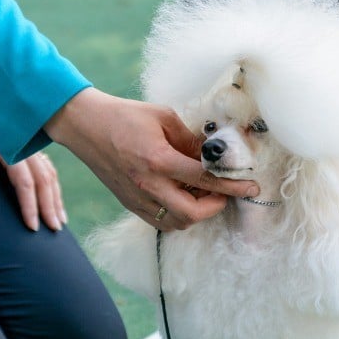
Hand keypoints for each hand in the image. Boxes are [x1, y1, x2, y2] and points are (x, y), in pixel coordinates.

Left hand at [0, 108, 66, 231]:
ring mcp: (31, 147)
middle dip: (50, 207)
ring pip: (50, 175)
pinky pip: (48, 168)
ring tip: (60, 220)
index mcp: (10, 148)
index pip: (25, 182)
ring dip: (56, 198)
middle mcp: (26, 148)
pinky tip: (56, 197)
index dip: (30, 206)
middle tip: (55, 229)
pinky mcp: (30, 147)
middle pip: (44, 181)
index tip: (33, 227)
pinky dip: (54, 185)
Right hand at [44, 88, 260, 229]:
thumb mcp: (164, 117)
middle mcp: (148, 184)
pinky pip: (161, 221)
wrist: (86, 126)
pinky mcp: (130, 204)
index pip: (204, 179)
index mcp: (158, 159)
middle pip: (192, 213)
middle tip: (223, 192)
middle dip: (215, 206)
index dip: (232, 185)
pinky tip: (182, 196)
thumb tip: (213, 156)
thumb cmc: (125, 116)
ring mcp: (137, 198)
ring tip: (201, 192)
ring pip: (177, 223)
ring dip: (196, 213)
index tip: (251, 188)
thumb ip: (191, 140)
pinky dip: (178, 215)